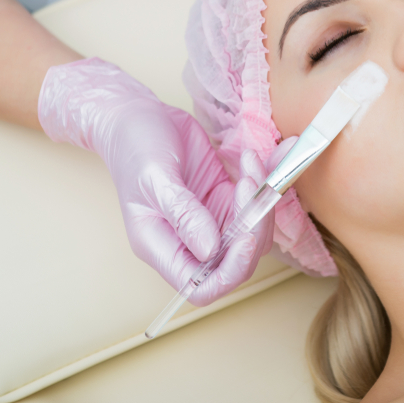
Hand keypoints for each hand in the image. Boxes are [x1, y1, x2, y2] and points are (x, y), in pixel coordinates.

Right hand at [37, 57, 287, 303]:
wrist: (136, 115)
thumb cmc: (134, 146)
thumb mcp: (155, 178)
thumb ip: (183, 213)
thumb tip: (210, 249)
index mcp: (161, 246)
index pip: (202, 287)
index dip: (230, 271)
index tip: (246, 236)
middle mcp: (188, 240)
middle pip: (235, 260)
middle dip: (254, 227)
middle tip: (253, 187)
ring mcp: (208, 219)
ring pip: (251, 231)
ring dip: (262, 201)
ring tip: (251, 164)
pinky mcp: (223, 197)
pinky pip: (253, 202)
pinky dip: (266, 182)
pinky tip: (269, 158)